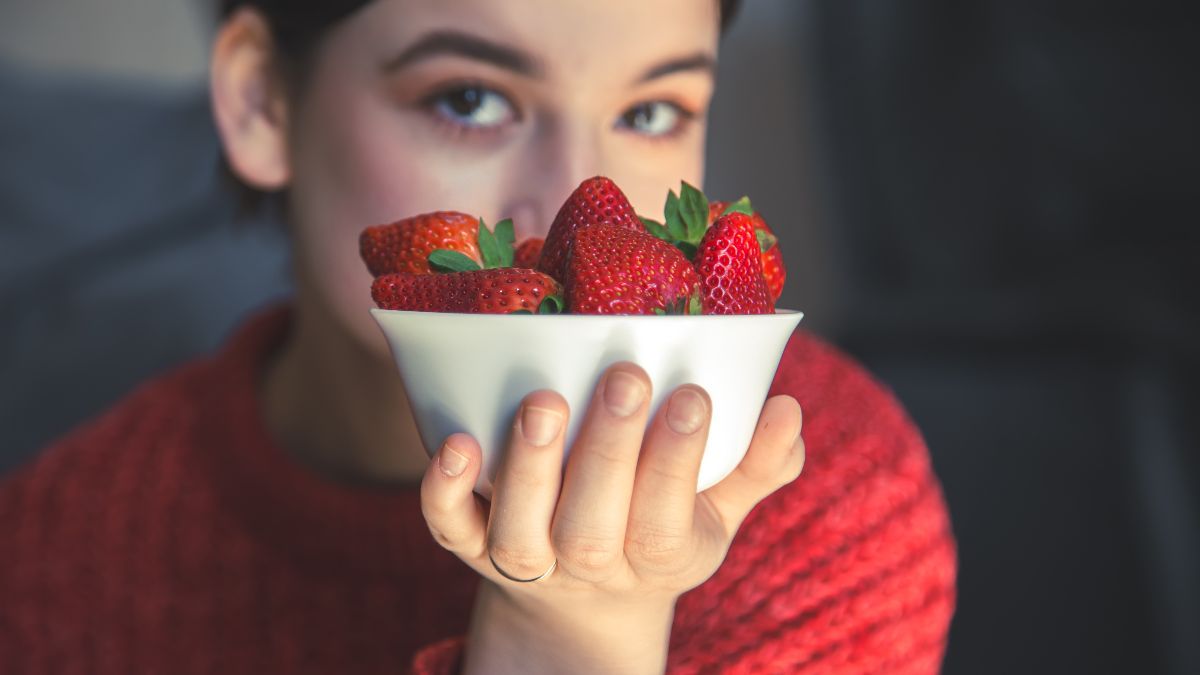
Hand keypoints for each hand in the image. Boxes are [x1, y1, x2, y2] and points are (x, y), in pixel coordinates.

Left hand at [420, 362, 804, 673]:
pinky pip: (449, 530)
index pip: (667, 521)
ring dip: (531, 467)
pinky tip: (454, 440)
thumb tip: (789, 410)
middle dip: (611, 452)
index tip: (694, 394)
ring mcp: (526, 559)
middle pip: (592, 528)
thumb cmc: (657, 529)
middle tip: (626, 376)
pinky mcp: (471, 544)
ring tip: (546, 400)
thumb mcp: (718, 511)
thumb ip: (758, 466)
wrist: (583, 595)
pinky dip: (443, 492)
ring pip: (521, 531)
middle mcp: (588, 565)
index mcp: (656, 556)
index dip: (679, 462)